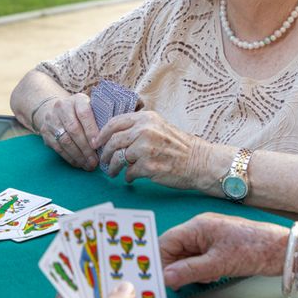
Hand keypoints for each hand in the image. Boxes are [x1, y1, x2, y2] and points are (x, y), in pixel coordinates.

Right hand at [37, 94, 99, 170]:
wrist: (55, 110)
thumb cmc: (81, 113)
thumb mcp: (90, 109)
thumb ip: (100, 119)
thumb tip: (111, 139)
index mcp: (77, 100)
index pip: (84, 114)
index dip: (91, 130)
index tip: (97, 145)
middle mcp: (62, 107)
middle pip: (74, 129)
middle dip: (86, 148)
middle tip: (95, 161)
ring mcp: (51, 119)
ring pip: (65, 140)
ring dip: (78, 155)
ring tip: (88, 165)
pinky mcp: (45, 131)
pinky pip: (58, 147)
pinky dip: (69, 157)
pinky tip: (78, 163)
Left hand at [96, 111, 213, 189]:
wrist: (201, 162)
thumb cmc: (180, 147)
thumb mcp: (159, 127)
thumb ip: (139, 128)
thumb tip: (114, 135)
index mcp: (146, 119)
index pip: (115, 122)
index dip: (102, 134)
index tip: (97, 142)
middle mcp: (145, 131)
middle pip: (113, 141)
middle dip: (104, 153)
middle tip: (103, 161)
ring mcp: (146, 148)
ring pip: (118, 158)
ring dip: (113, 167)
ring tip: (113, 172)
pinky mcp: (148, 166)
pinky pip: (129, 173)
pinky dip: (128, 177)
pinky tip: (131, 178)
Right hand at [160, 213, 286, 288]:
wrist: (283, 251)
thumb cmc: (253, 250)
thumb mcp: (218, 264)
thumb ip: (189, 270)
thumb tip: (166, 277)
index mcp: (197, 226)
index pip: (166, 242)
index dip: (160, 261)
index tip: (159, 280)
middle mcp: (200, 228)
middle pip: (174, 249)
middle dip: (176, 267)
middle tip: (178, 285)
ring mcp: (210, 236)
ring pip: (187, 255)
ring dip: (190, 270)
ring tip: (205, 278)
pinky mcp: (218, 244)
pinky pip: (199, 257)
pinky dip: (201, 269)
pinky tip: (213, 275)